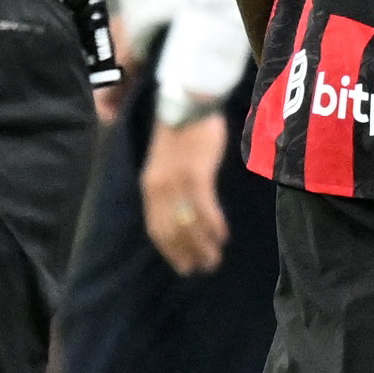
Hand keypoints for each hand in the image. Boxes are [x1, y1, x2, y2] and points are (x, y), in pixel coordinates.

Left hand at [141, 110, 230, 274]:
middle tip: (204, 268)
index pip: (156, 228)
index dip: (170, 250)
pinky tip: (223, 236)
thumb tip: (183, 216)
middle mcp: (159, 188)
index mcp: (149, 187)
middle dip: (188, 253)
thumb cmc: (181, 134)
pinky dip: (214, 224)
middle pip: (173, 231)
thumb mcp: (167, 165)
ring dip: (204, 244)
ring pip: (189, 223)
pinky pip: (205, 207)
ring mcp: (177, 182)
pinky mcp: (196, 174)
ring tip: (216, 258)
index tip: (183, 266)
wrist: (189, 105)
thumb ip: (170, 190)